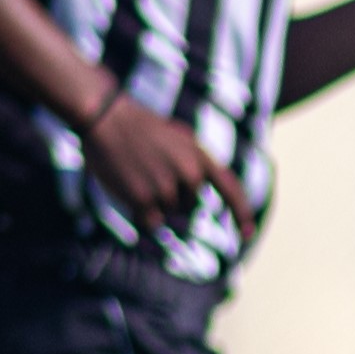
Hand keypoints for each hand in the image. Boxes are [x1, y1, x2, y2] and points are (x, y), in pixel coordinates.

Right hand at [80, 89, 258, 245]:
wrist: (107, 119)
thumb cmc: (141, 129)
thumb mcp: (179, 140)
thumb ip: (193, 164)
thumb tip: (197, 192)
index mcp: (201, 156)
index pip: (230, 188)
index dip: (241, 213)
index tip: (247, 234)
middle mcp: (190, 173)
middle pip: (190, 207)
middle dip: (173, 198)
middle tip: (151, 172)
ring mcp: (167, 187)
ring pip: (169, 214)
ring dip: (154, 203)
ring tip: (138, 174)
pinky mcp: (143, 199)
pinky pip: (151, 222)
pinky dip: (142, 214)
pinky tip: (130, 190)